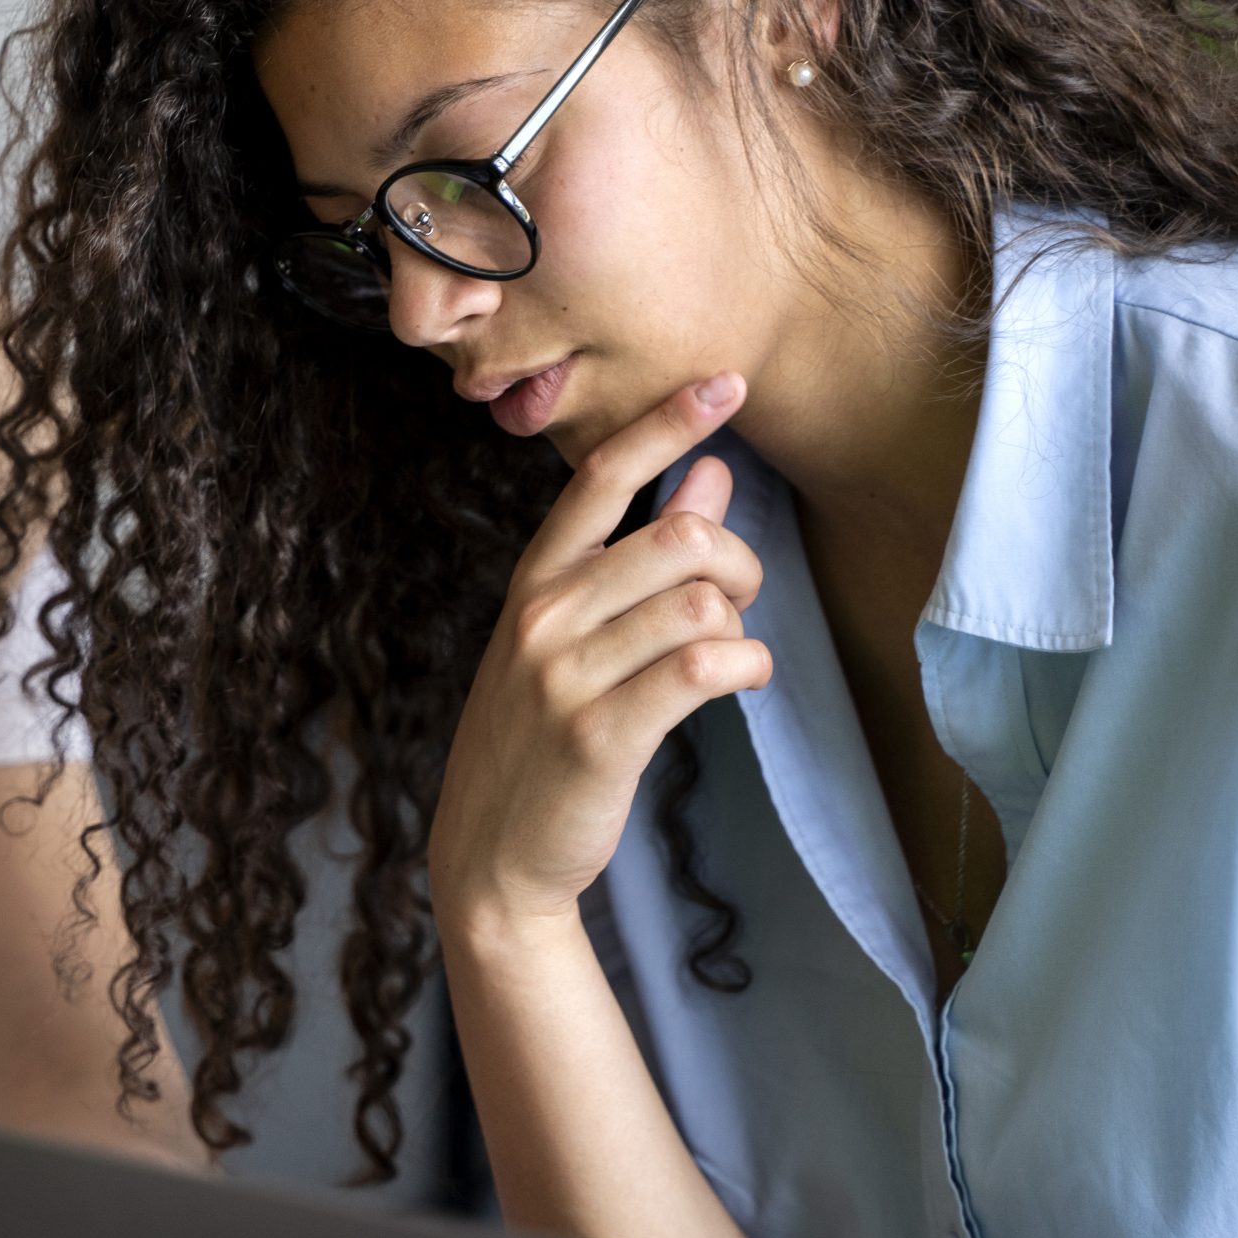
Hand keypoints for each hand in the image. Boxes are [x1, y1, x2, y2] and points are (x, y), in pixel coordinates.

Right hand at [430, 373, 772, 933]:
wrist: (493, 856)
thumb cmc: (541, 739)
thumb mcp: (573, 638)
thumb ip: (639, 555)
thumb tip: (709, 475)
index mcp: (534, 581)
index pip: (600, 476)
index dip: (669, 423)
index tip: (727, 382)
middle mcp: (543, 616)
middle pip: (676, 537)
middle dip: (736, 560)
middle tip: (736, 600)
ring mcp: (566, 676)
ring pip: (697, 601)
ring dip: (741, 622)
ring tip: (732, 651)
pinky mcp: (601, 735)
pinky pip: (700, 669)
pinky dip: (744, 665)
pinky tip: (742, 677)